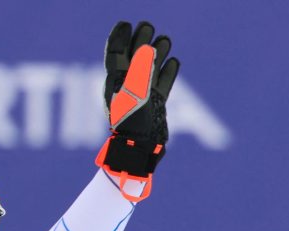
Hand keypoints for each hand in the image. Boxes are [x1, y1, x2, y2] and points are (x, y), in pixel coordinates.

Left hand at [95, 20, 180, 201]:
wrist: (141, 150)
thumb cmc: (133, 125)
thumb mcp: (134, 94)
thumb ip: (140, 70)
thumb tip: (146, 48)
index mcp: (116, 84)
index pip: (115, 56)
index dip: (119, 39)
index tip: (125, 23)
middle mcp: (128, 89)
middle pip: (133, 59)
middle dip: (139, 41)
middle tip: (147, 25)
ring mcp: (142, 97)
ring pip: (149, 69)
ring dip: (156, 53)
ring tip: (165, 39)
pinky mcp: (155, 106)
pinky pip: (162, 85)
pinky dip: (167, 73)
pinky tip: (173, 62)